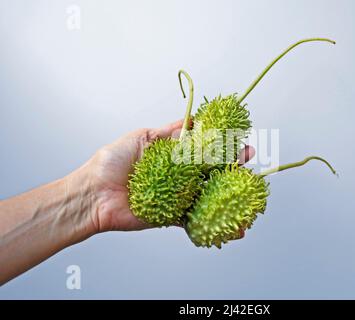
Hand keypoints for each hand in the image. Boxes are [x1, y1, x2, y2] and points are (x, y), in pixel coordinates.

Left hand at [80, 120, 254, 233]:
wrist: (93, 194)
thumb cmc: (112, 162)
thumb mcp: (142, 138)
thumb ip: (170, 134)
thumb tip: (194, 122)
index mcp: (172, 155)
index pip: (203, 148)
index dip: (220, 143)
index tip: (237, 137)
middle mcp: (178, 175)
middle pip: (210, 171)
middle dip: (231, 165)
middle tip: (248, 159)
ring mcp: (177, 196)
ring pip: (208, 195)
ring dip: (229, 195)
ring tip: (247, 192)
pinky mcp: (172, 215)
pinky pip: (196, 220)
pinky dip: (214, 224)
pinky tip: (233, 227)